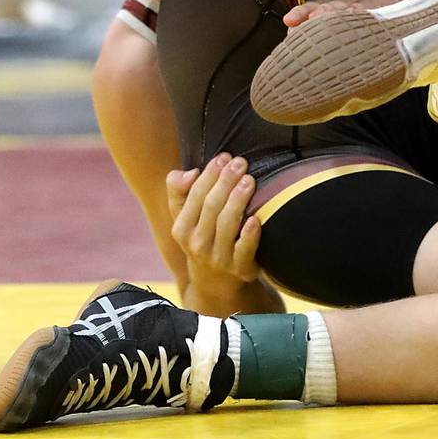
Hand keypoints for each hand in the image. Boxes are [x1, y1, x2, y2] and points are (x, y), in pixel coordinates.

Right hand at [167, 154, 261, 285]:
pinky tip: (257, 218)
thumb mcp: (185, 217)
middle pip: (212, 206)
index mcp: (182, 228)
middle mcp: (197, 244)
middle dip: (226, 181)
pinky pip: (244, 250)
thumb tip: (189, 172)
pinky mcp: (240, 268)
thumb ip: (180, 191)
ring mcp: (218, 258)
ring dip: (238, 200)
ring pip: (227, 224)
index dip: (210, 174)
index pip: (195, 195)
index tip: (224, 157)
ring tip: (249, 180)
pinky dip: (250, 234)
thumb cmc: (203, 236)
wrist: (216, 281)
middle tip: (241, 162)